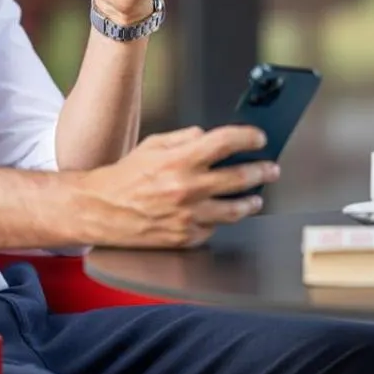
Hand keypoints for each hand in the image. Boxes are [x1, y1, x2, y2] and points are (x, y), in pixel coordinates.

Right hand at [74, 126, 278, 247]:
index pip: (226, 143)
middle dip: (262, 171)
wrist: (101, 210)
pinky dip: (220, 219)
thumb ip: (184, 138)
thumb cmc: (125, 177)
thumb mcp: (153, 145)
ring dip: (251, 200)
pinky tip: (222, 212)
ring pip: (236, 209)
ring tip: (256, 197)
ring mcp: (189, 216)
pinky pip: (214, 227)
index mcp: (180, 160)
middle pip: (240, 177)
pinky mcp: (186, 237)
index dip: (249, 138)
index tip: (259, 139)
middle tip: (271, 169)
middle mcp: (188, 188)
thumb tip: (209, 135)